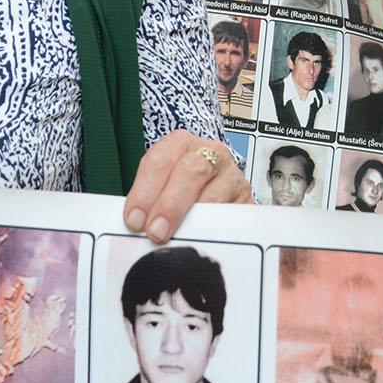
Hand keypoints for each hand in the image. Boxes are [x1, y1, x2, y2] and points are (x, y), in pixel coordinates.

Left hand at [122, 130, 250, 241]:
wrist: (216, 193)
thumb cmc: (181, 190)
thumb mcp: (161, 186)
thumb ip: (148, 203)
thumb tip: (135, 228)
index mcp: (180, 144)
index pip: (159, 160)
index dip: (144, 192)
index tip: (134, 220)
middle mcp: (209, 152)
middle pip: (190, 171)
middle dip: (170, 205)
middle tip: (156, 232)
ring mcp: (232, 174)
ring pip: (214, 194)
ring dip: (193, 219)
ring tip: (177, 239)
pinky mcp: (247, 198)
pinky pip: (232, 214)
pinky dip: (216, 228)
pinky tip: (202, 238)